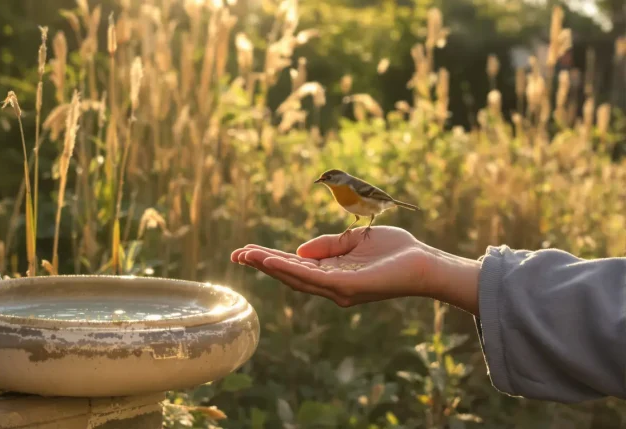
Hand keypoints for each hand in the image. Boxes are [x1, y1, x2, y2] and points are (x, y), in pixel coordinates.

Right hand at [230, 226, 479, 314]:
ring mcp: (337, 289)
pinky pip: (312, 278)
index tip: (246, 251)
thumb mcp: (354, 239)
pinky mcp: (346, 287)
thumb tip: (299, 250)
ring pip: (295, 278)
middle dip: (262, 264)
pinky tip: (271, 260)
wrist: (424, 262)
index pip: (295, 267)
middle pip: (289, 275)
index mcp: (332, 274)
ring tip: (247, 256)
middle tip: (236, 255)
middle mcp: (331, 286)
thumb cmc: (396, 250)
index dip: (270, 259)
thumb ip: (328, 244)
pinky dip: (289, 269)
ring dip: (269, 266)